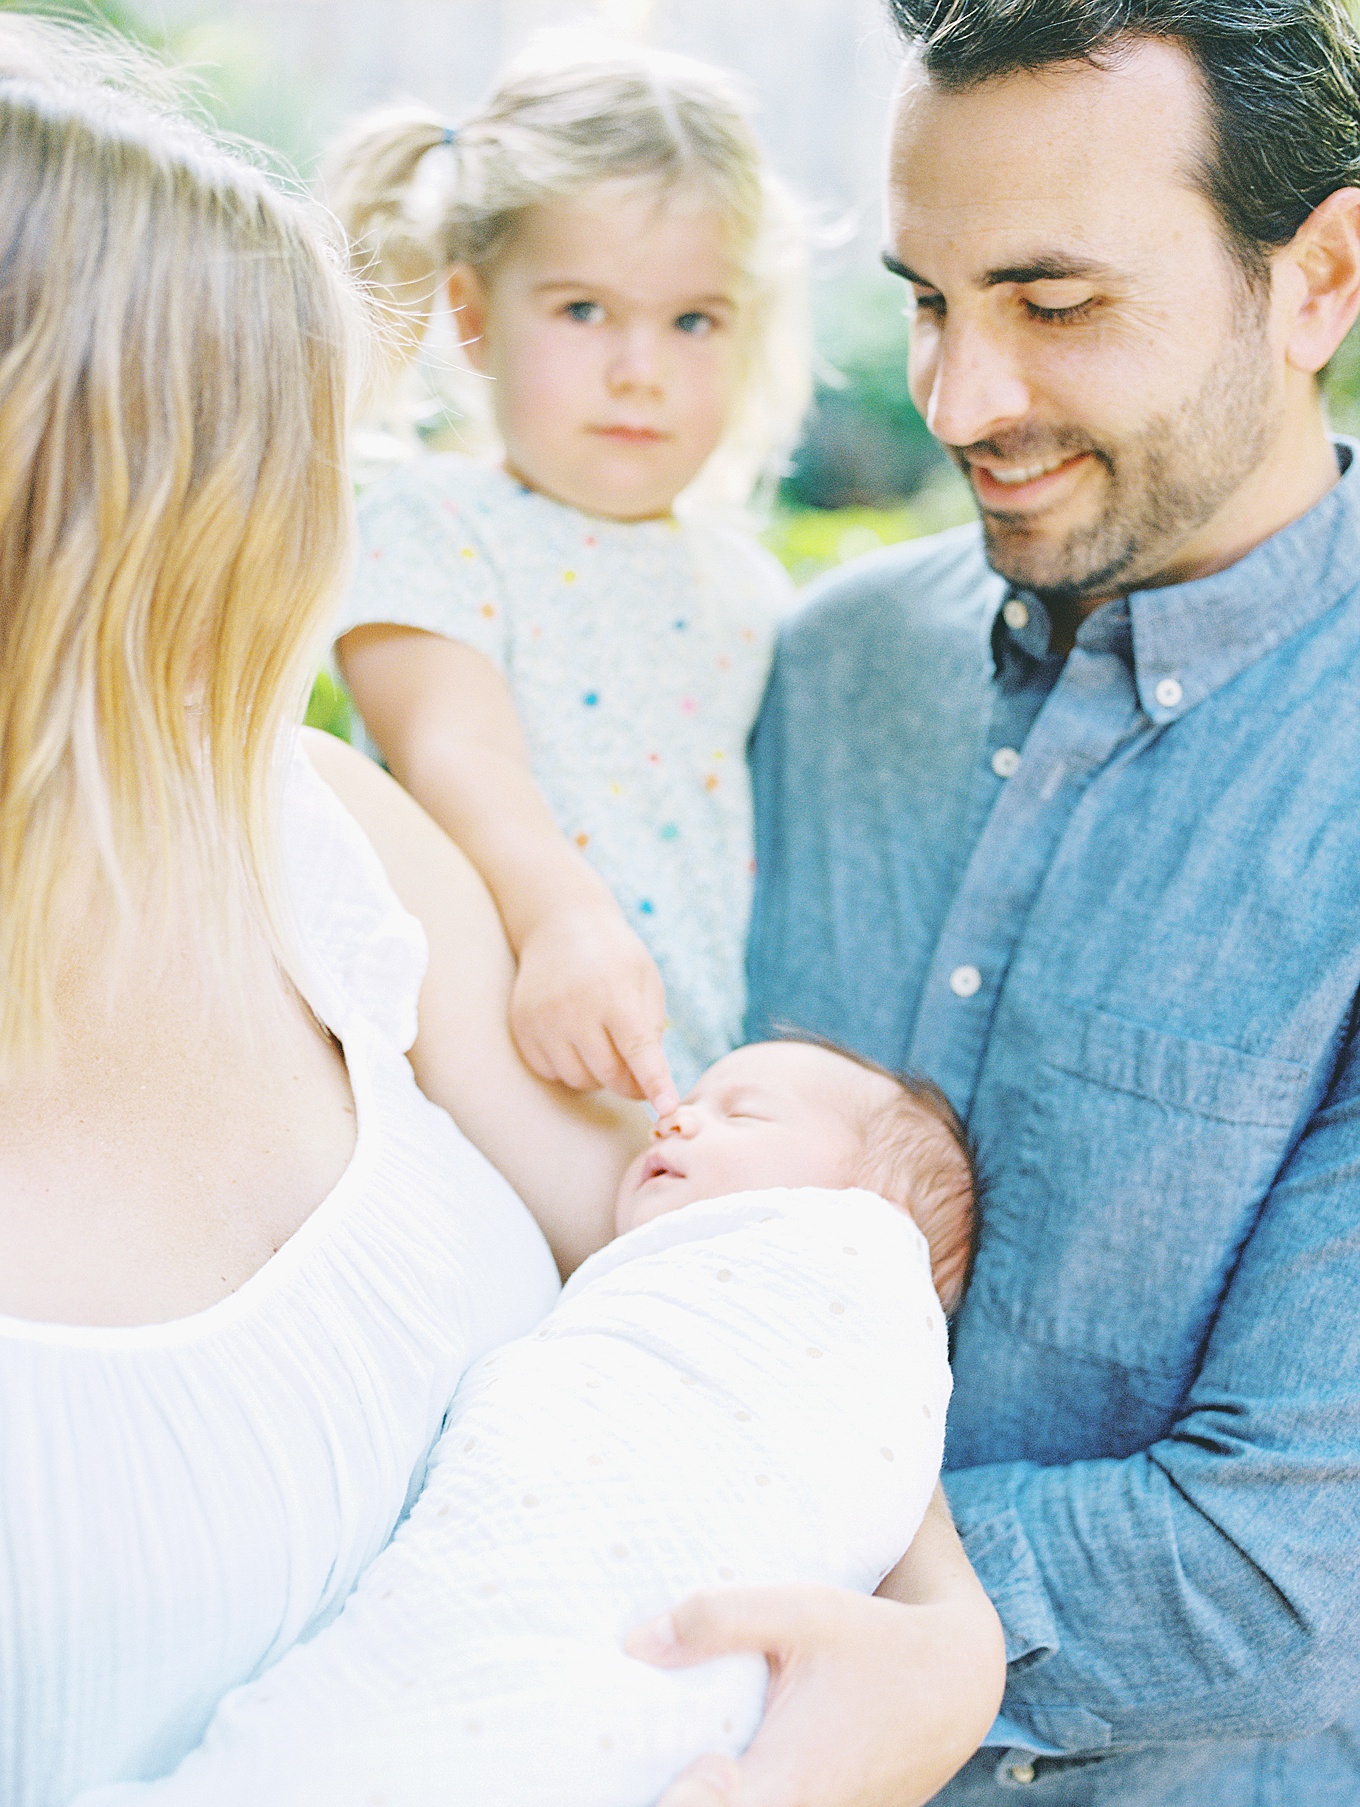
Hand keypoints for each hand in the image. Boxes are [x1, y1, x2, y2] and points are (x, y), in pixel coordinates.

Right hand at [510, 902, 678, 1113]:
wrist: (559, 923)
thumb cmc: (614, 955)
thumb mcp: (645, 980)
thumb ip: (651, 1029)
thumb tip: (650, 1082)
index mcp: (614, 995)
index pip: (638, 1050)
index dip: (654, 1083)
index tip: (667, 1108)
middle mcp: (575, 1009)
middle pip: (608, 1075)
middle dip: (630, 1084)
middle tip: (638, 1075)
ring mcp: (544, 1021)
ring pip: (578, 1080)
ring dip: (597, 1075)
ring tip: (604, 1046)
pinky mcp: (522, 1028)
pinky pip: (550, 1072)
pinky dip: (568, 1067)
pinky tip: (576, 1041)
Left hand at [625, 1493, 1004, 1806]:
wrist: (954, 1683)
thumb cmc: (875, 1643)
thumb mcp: (802, 1611)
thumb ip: (720, 1619)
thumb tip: (635, 1644)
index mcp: (786, 1787)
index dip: (677, 1801)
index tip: (679, 1765)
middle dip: (678, 1791)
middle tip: (648, 1757)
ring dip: (703, 1791)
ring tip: (682, 1753)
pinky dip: (735, 1791)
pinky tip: (713, 1756)